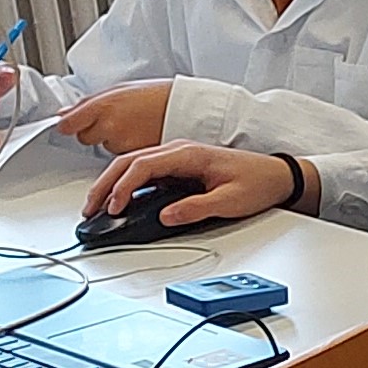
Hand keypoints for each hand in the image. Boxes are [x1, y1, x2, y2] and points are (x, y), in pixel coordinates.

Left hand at [54, 82, 173, 153]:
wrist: (185, 108)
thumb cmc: (155, 96)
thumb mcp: (119, 90)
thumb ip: (87, 104)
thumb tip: (64, 114)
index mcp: (103, 106)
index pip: (67, 124)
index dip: (69, 124)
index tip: (70, 124)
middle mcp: (109, 126)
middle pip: (84, 137)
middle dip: (94, 131)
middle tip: (114, 120)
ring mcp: (120, 143)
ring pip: (102, 147)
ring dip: (111, 139)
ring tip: (132, 126)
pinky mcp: (132, 155)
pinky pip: (119, 154)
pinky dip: (125, 147)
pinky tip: (138, 135)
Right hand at [87, 141, 297, 225]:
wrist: (277, 175)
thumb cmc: (259, 182)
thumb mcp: (231, 200)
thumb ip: (197, 208)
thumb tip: (166, 216)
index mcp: (189, 154)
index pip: (144, 164)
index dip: (123, 186)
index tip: (114, 208)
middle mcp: (179, 151)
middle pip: (129, 162)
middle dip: (105, 184)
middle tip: (90, 209)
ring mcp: (177, 158)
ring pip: (132, 165)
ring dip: (111, 184)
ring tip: (96, 207)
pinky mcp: (178, 168)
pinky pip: (143, 172)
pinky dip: (125, 185)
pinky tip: (117, 201)